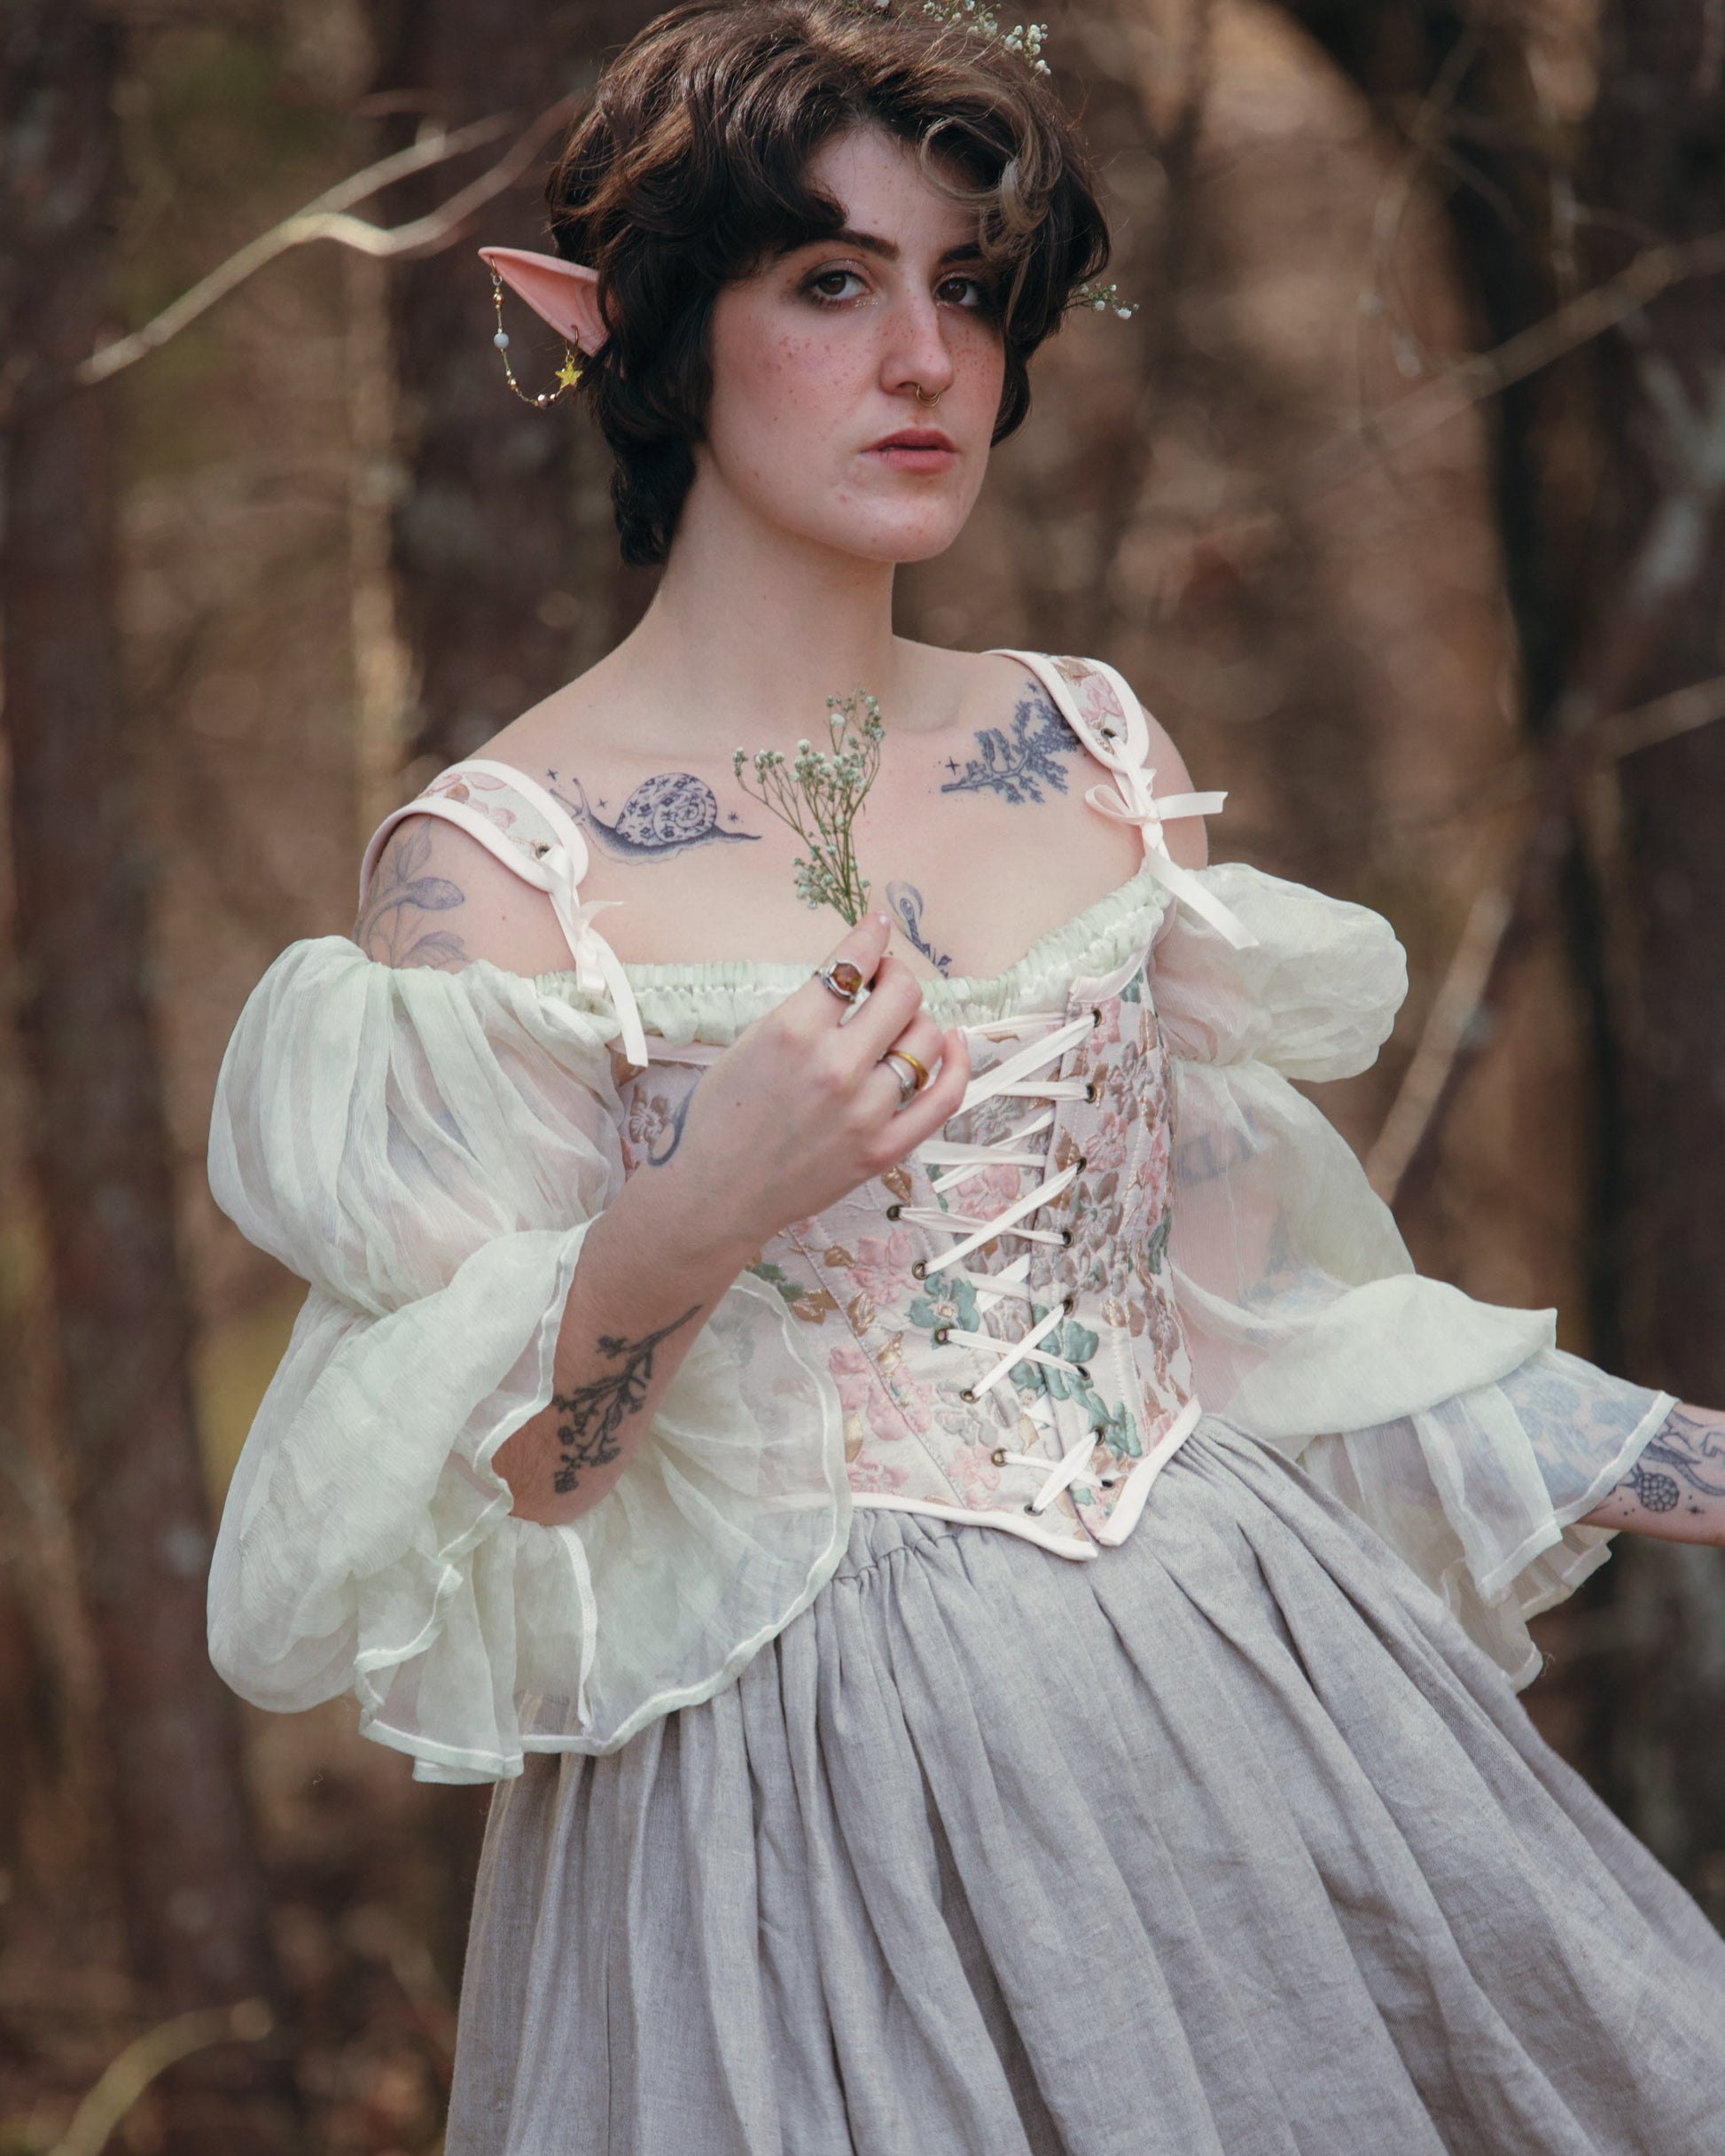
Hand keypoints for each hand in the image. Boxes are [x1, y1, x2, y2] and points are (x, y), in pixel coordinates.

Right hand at [663, 913, 970, 1257]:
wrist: (714, 1193)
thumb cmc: (721, 1116)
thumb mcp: (751, 1042)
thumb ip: (806, 1009)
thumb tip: (854, 974)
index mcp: (793, 1030)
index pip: (853, 962)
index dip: (871, 935)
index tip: (877, 926)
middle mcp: (835, 1066)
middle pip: (902, 994)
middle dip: (896, 976)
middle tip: (883, 981)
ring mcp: (865, 1111)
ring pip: (925, 1039)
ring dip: (916, 1021)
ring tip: (896, 1025)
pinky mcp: (883, 1149)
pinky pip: (943, 1098)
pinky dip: (956, 1064)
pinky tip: (951, 1044)